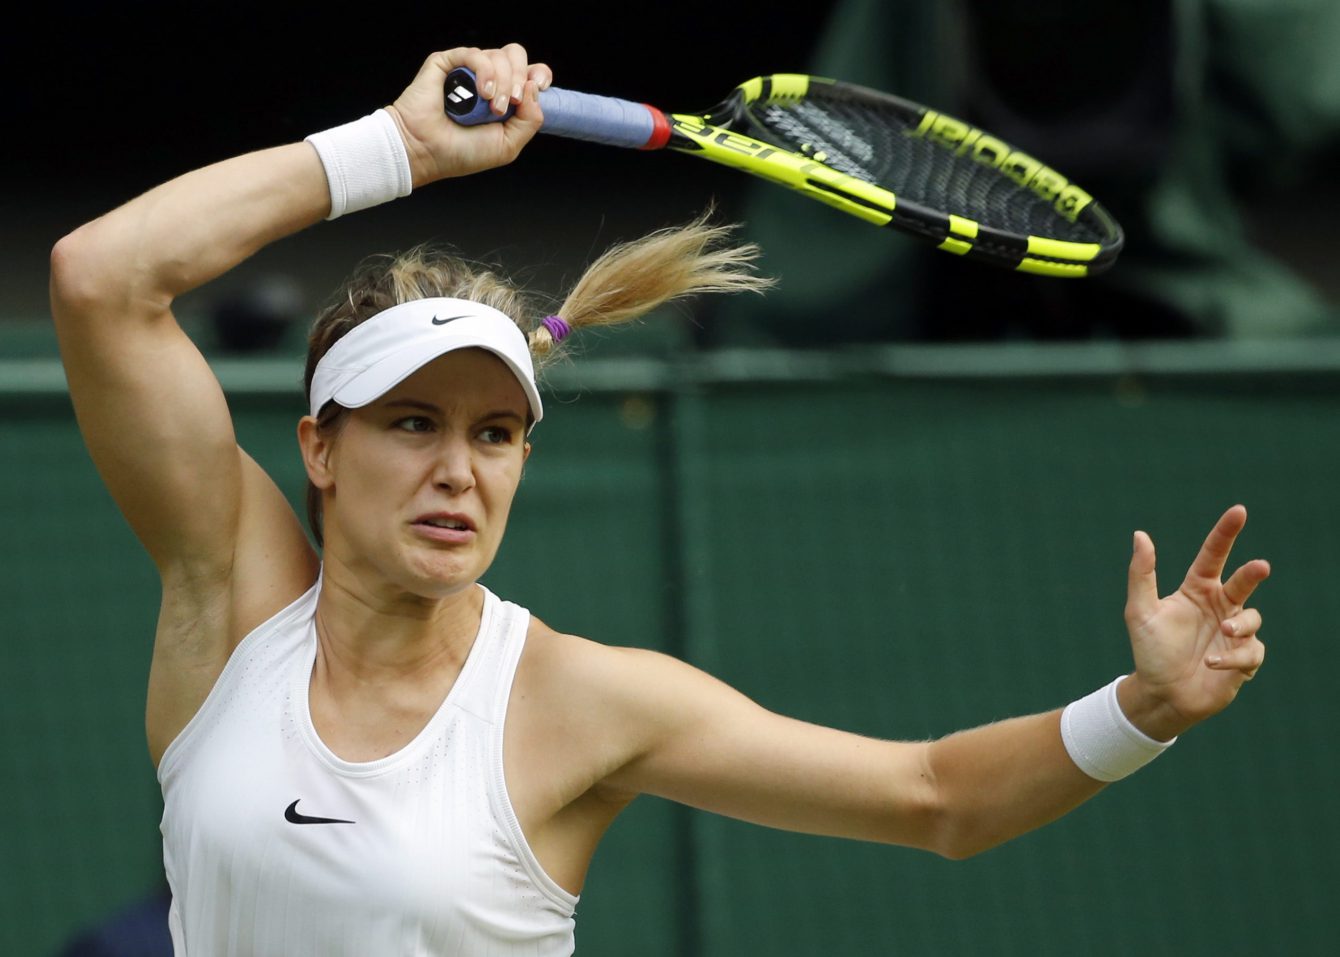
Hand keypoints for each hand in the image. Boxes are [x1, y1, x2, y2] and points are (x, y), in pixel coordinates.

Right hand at [386, 44, 553, 185]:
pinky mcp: (447, 63)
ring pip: (499, 55)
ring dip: (503, 81)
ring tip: (490, 106)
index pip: (529, 72)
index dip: (539, 74)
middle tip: (511, 104)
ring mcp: (467, 71)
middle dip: (520, 78)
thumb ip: (530, 120)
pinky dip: (484, 71)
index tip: (540, 86)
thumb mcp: (508, 145)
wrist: (426, 151)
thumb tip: (533, 86)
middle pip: (516, 56)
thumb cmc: (460, 153)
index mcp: (503, 98)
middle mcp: (487, 81)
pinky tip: (481, 92)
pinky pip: (474, 54)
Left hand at [1120, 505, 1269, 740]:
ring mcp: (1234, 633)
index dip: (1225, 533)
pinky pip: (1250, 652)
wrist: (1160, 694)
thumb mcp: (1140, 611)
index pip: (1213, 556)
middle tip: (1260, 567)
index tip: (1239, 510)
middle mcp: (1219, 607)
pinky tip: (1211, 663)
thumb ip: (1142, 573)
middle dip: (1253, 573)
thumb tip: (1140, 534)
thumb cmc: (1149, 651)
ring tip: (1223, 632)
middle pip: (1243, 582)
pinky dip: (1232, 657)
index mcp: (1196, 590)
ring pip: (1251, 617)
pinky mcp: (1244, 659)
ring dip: (1239, 625)